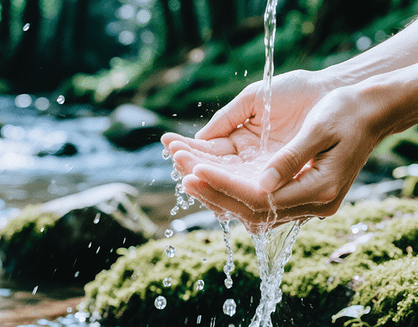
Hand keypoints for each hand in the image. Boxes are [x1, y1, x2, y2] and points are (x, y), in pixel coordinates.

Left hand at [162, 69, 345, 230]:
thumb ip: (291, 159)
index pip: (261, 199)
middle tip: (181, 173)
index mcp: (321, 190)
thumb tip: (260, 186)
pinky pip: (252, 196)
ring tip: (184, 169)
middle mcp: (310, 203)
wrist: (368, 110)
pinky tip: (205, 171)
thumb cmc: (347, 112)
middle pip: (250, 210)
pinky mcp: (291, 191)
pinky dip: (226, 185)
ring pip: (247, 206)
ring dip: (214, 190)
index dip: (225, 186)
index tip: (195, 170)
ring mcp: (300, 201)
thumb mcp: (322, 128)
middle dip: (212, 191)